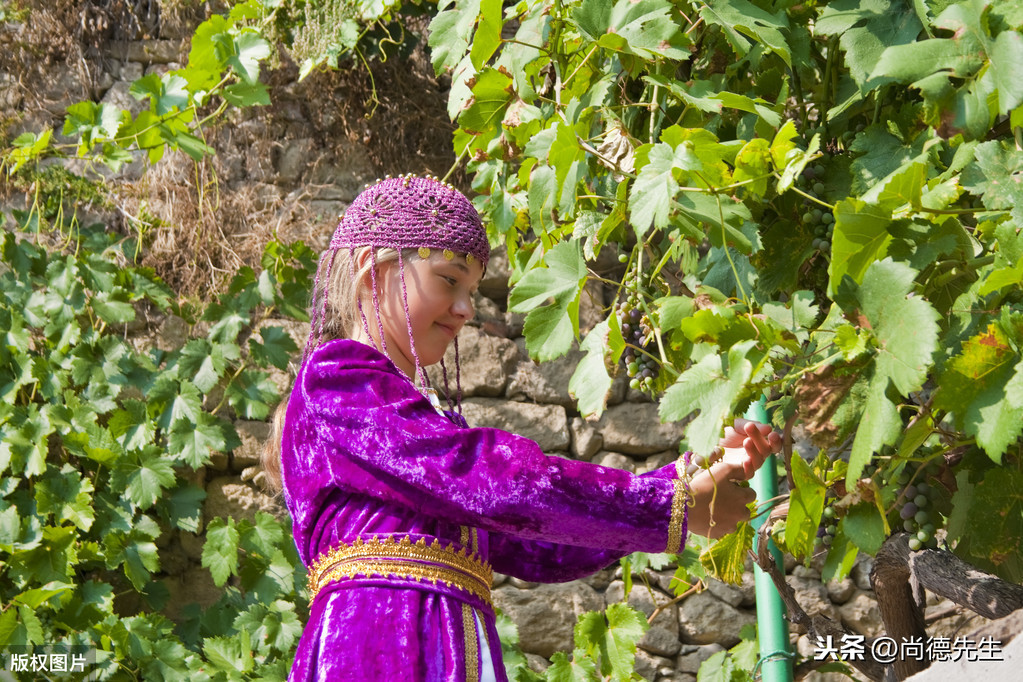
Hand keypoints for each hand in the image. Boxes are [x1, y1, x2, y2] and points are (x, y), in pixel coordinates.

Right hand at [684, 419, 781, 538]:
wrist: (685, 506)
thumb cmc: (705, 485)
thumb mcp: (722, 469)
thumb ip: (739, 469)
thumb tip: (748, 473)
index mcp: (743, 498)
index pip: (751, 493)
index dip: (742, 489)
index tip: (730, 487)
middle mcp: (740, 514)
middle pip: (745, 510)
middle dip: (738, 504)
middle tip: (723, 498)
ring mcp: (729, 526)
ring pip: (734, 521)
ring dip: (729, 516)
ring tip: (715, 508)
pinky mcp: (718, 534)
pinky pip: (722, 529)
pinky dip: (718, 524)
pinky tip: (708, 517)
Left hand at [717, 418, 781, 480]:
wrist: (703, 444)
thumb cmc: (721, 433)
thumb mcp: (733, 425)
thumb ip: (749, 426)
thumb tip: (768, 428)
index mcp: (758, 442)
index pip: (773, 444)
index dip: (776, 441)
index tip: (773, 434)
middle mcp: (755, 455)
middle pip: (765, 451)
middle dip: (759, 439)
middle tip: (750, 428)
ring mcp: (747, 466)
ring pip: (758, 462)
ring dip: (754, 452)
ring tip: (746, 441)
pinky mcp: (738, 475)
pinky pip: (748, 474)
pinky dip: (748, 467)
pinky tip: (745, 460)